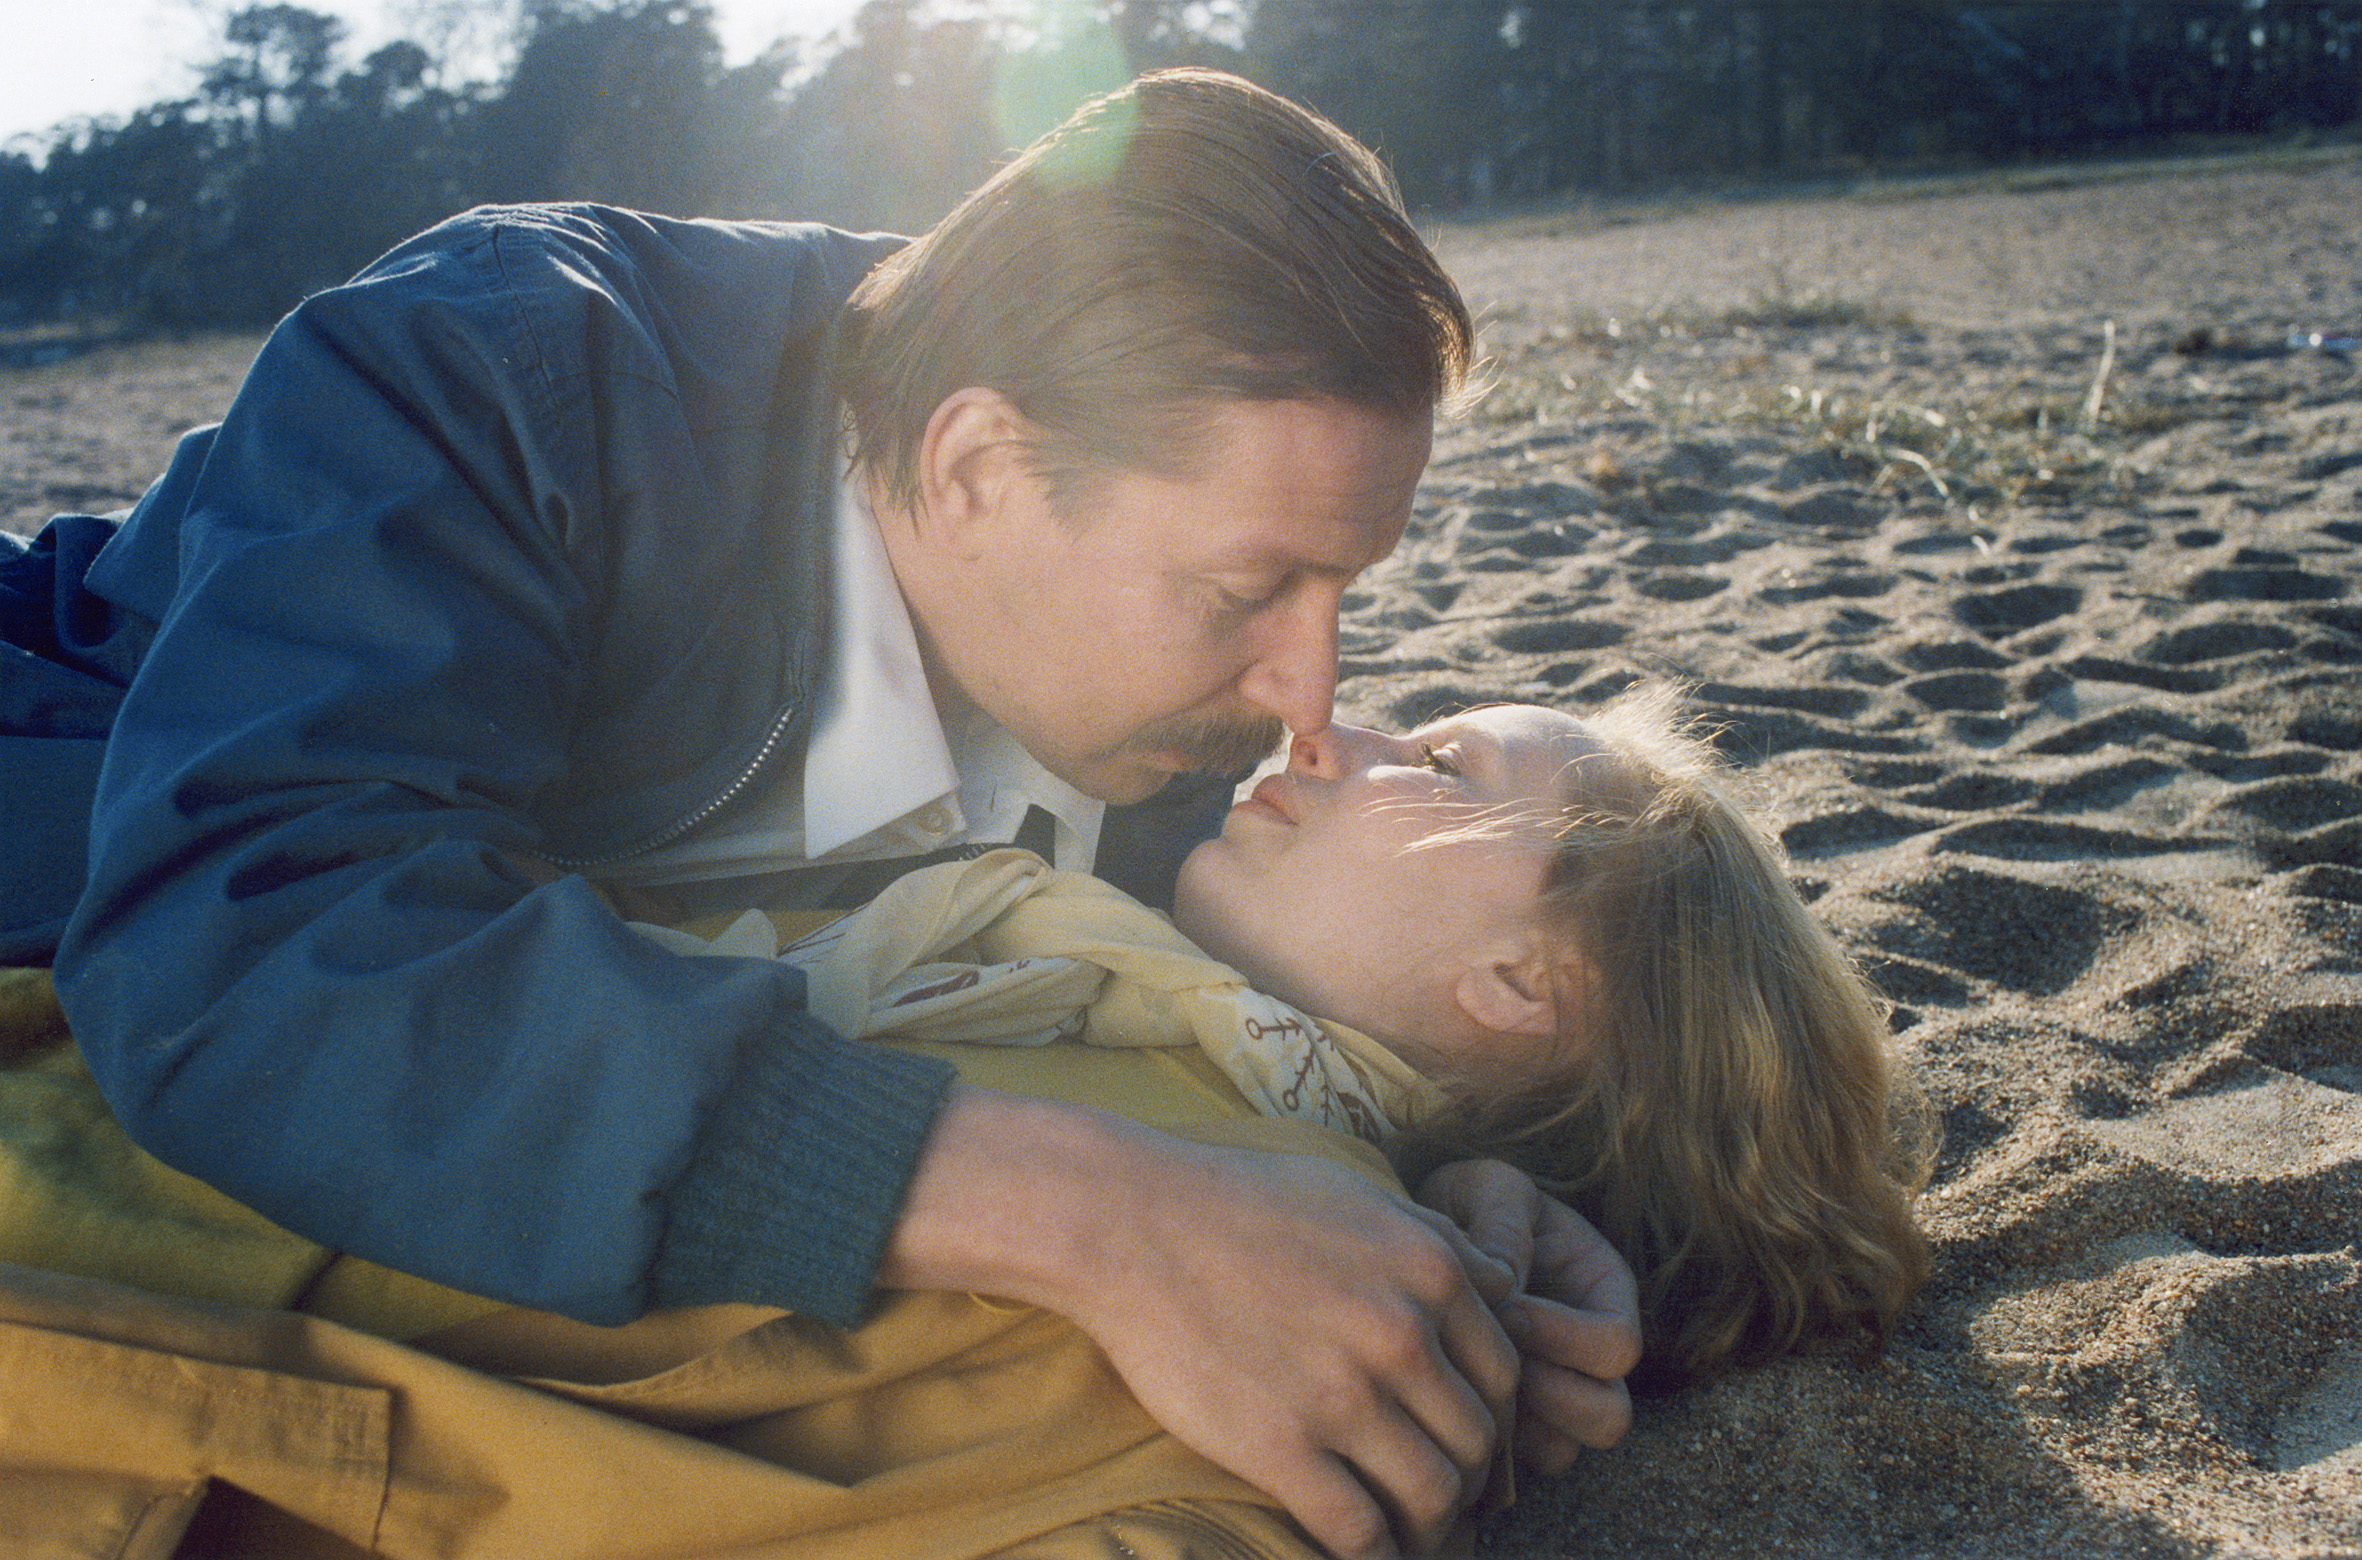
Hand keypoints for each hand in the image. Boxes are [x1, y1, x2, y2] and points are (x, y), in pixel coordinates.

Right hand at [884, 1086, 1521, 1558]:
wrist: (1128, 1224)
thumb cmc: (1237, 1201)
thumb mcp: (1357, 1193)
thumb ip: (1439, 1237)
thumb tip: (1506, 1282)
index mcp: (1431, 1271)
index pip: (1505, 1375)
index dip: (1492, 1418)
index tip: (1464, 1440)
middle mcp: (1402, 1333)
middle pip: (1478, 1441)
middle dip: (1468, 1480)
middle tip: (1438, 1496)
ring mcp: (1343, 1394)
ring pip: (1434, 1494)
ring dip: (1432, 1527)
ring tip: (1409, 1534)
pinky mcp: (1281, 1447)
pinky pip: (1360, 1530)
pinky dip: (1376, 1554)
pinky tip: (1365, 1551)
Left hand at [1416, 1159, 1641, 1473]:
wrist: (1422, 1231)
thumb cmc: (1468, 1204)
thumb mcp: (1490, 1187)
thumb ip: (1503, 1220)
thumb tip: (1507, 1285)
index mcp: (1603, 1293)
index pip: (1618, 1345)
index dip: (1567, 1337)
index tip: (1508, 1310)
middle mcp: (1588, 1356)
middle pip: (1608, 1416)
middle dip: (1550, 1396)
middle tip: (1493, 1360)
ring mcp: (1551, 1396)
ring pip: (1563, 1451)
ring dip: (1516, 1426)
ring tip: (1467, 1381)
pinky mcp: (1508, 1425)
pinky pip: (1510, 1466)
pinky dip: (1481, 1444)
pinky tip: (1445, 1402)